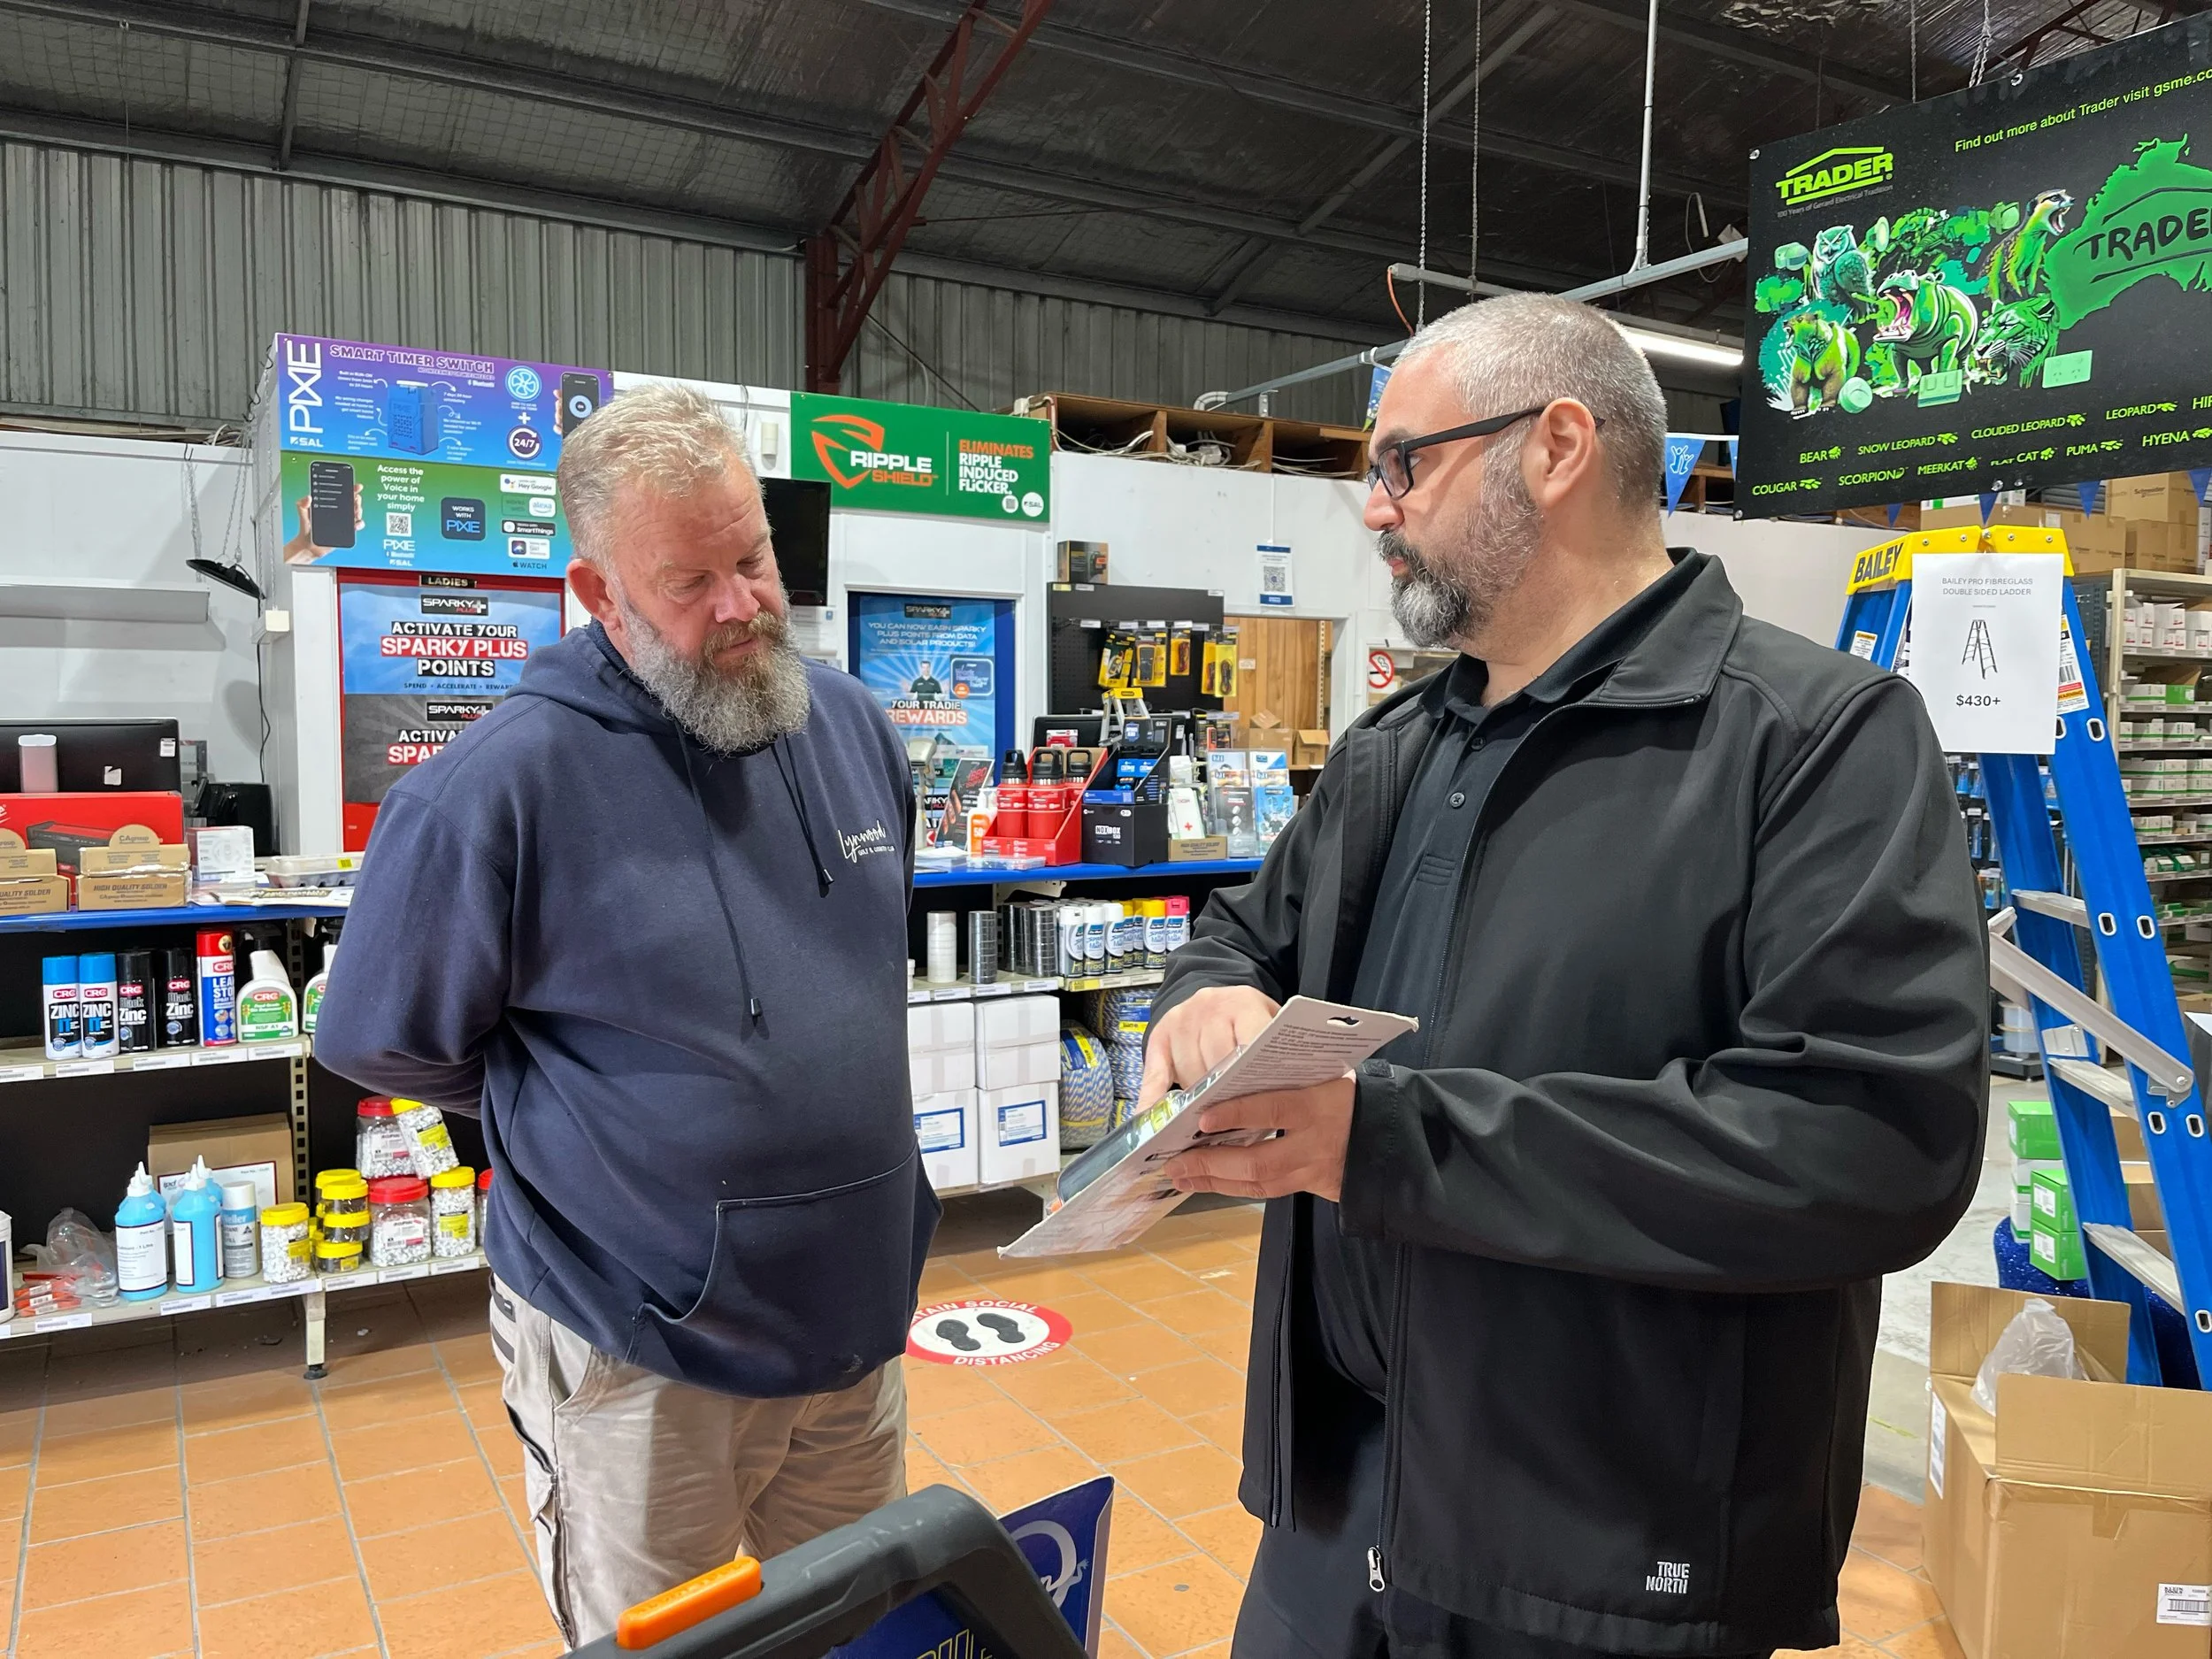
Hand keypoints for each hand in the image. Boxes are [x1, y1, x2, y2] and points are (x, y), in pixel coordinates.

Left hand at [283, 486, 363, 564]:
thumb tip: (308, 497)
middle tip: (356, 499)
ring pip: (356, 513)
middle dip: (357, 499)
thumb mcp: (302, 514)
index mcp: (329, 505)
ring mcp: (343, 521)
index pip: (342, 494)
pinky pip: (357, 525)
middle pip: (352, 502)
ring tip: (356, 512)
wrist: (309, 546)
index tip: (357, 486)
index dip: (351, 489)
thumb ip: (302, 505)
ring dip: (359, 511)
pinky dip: (359, 524)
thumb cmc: (306, 529)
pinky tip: (355, 524)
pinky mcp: (346, 531)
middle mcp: (338, 512)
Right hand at [1137, 985, 1278, 1107]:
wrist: (1219, 997)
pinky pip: (1155, 1074)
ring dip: (1199, 1099)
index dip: (1250, 1076)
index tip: (1254, 1105)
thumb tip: (1278, 1100)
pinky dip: (1152, 1099)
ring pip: (1189, 1072)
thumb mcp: (1271, 1029)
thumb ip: (1273, 1057)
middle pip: (1216, 1061)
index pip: (1249, 1043)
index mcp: (1245, 1004)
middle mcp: (1210, 1006)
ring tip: (1210, 1120)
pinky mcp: (1160, 1035)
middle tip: (1235, 1121)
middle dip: (1226, 1094)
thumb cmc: (1250, 1023)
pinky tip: (1150, 1118)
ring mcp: (1182, 1019)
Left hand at [1165, 1074, 1355, 1202]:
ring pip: (1258, 1183)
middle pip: (1259, 1162)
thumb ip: (1284, 1077)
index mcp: (1319, 1104)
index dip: (1238, 1114)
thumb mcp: (1324, 1075)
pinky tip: (1204, 1182)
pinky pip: (1265, 1192)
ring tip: (1180, 1174)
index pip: (1275, 1109)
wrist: (1388, 1134)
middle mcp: (1315, 1143)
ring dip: (1214, 1180)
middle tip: (1175, 1160)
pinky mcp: (1309, 1188)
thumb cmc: (1346, 1094)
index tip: (1203, 1117)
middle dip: (1213, 1163)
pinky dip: (1231, 1187)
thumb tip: (1229, 1073)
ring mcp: (1312, 1170)